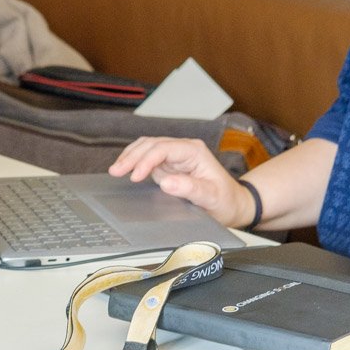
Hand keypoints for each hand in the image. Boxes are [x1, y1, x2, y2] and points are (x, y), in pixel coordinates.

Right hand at [108, 137, 251, 228]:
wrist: (234, 204)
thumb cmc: (226, 200)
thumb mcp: (211, 197)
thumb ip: (190, 188)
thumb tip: (166, 182)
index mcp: (195, 151)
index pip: (164, 149)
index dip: (146, 160)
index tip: (135, 175)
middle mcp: (184, 150)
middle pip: (152, 144)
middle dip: (132, 156)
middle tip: (116, 171)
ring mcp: (176, 156)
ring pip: (147, 147)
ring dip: (131, 156)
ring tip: (115, 169)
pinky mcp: (170, 165)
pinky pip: (148, 158)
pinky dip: (135, 161)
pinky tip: (125, 169)